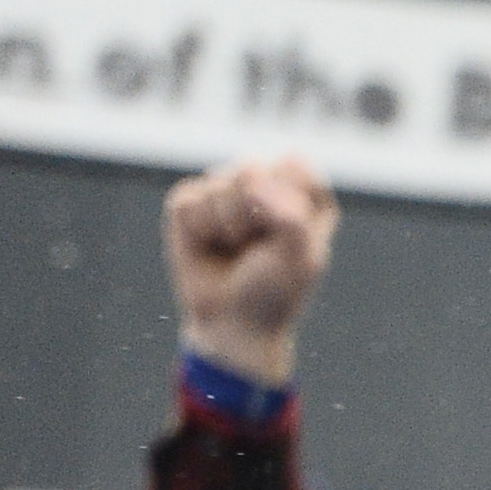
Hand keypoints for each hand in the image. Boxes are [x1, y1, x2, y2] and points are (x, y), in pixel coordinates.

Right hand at [165, 154, 337, 386]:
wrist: (232, 323)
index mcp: (302, 192)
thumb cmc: (274, 289)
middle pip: (254, 169)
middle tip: (258, 247)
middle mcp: (262, 183)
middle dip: (257, 216)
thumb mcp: (301, 254)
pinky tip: (209, 246)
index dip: (290, 204)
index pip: (295, 166)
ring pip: (221, 183)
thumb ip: (291, 210)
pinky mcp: (189, 203)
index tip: (292, 236)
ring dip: (230, 227)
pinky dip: (201, 229)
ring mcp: (223, 190)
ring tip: (234, 250)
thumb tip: (253, 172)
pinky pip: (190, 200)